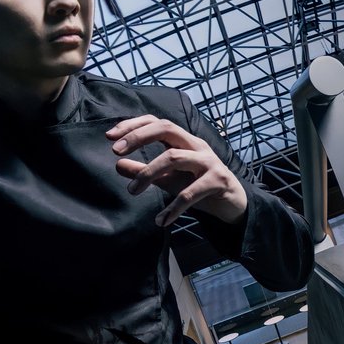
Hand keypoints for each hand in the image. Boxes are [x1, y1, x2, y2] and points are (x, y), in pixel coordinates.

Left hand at [106, 115, 247, 228]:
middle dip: (139, 137)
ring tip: (132, 192)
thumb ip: (144, 172)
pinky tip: (160, 221)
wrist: (233, 204)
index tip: (110, 136)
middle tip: (116, 152)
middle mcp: (196, 145)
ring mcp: (209, 161)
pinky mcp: (218, 181)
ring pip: (174, 157)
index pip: (157, 122)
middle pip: (166, 128)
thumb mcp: (168, 179)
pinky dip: (173, 208)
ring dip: (148, 174)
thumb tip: (118, 165)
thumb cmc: (199, 187)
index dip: (133, 125)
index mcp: (184, 141)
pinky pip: (191, 193)